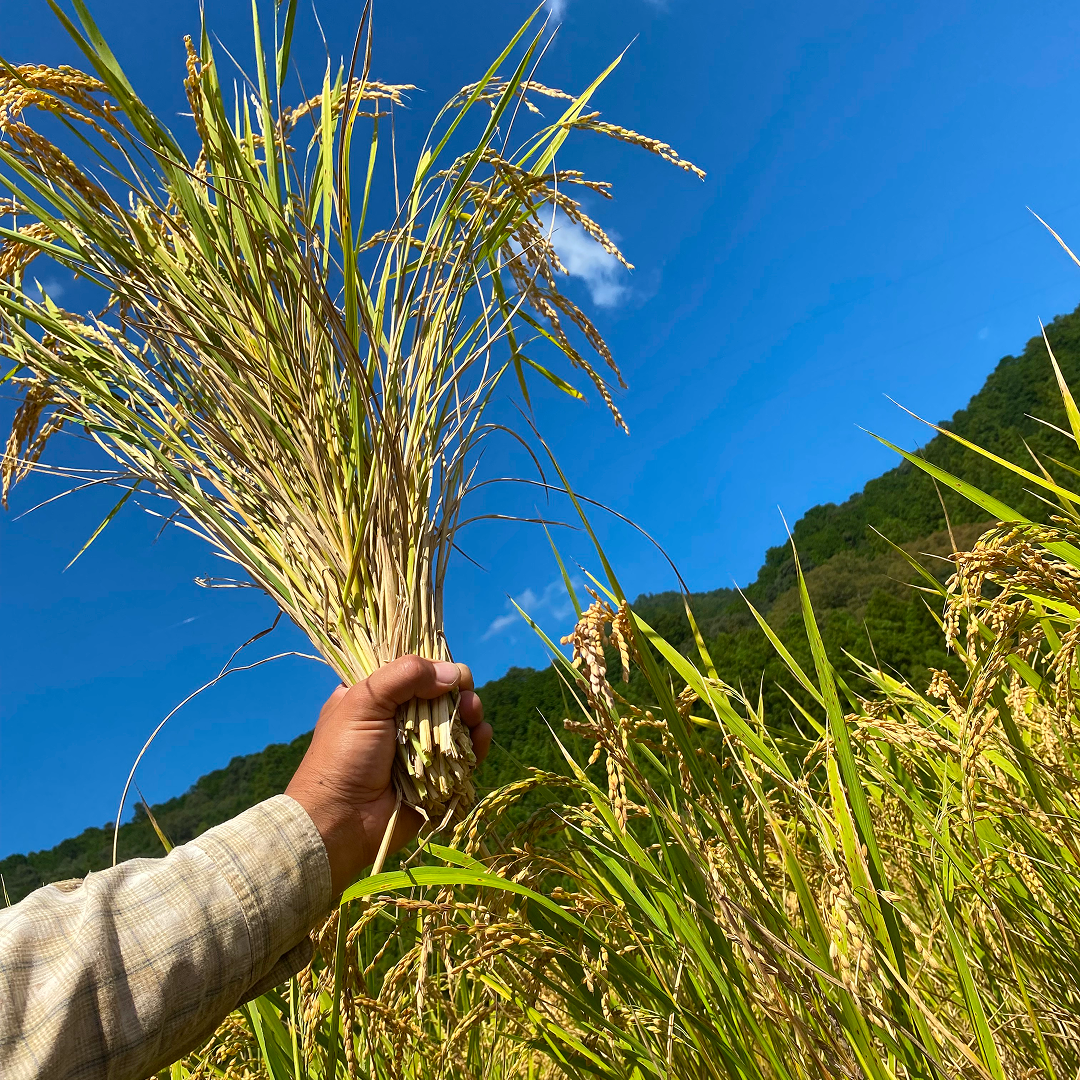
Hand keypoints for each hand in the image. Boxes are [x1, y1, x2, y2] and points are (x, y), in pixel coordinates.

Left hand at [285, 656, 490, 895]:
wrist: (340, 822)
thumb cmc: (343, 757)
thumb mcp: (364, 702)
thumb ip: (405, 676)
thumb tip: (453, 673)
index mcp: (374, 697)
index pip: (412, 671)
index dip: (434, 667)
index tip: (449, 670)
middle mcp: (398, 719)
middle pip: (440, 695)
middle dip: (458, 692)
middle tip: (466, 696)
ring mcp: (419, 748)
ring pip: (456, 723)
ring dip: (470, 715)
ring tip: (473, 715)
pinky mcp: (436, 776)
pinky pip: (464, 755)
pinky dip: (477, 743)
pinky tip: (482, 735)